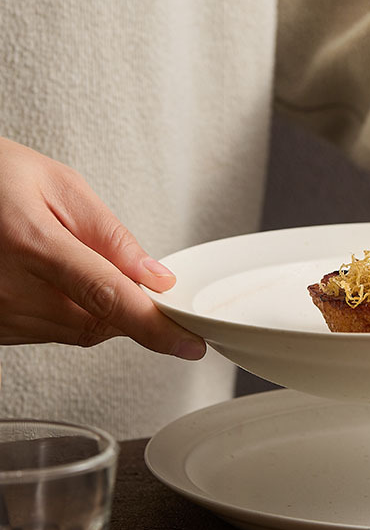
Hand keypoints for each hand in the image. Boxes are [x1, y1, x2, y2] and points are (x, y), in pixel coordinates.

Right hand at [0, 137, 205, 358]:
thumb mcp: (56, 184)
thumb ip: (111, 234)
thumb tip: (155, 278)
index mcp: (33, 246)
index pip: (110, 298)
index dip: (156, 327)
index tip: (191, 345)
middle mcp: (13, 291)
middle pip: (104, 320)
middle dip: (125, 299)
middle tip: (101, 257)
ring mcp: (2, 317)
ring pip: (83, 329)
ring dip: (96, 304)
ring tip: (60, 256)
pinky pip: (56, 330)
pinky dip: (70, 309)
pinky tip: (47, 276)